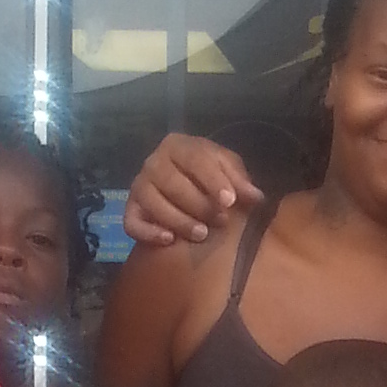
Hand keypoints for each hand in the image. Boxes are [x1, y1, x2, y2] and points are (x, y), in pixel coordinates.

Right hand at [123, 133, 264, 248]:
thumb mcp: (227, 170)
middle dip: (199, 204)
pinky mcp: (131, 210)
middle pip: (171, 182)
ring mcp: (139, 186)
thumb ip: (241, 181)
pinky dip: (148, 232)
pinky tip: (169, 240)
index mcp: (178, 146)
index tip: (230, 201)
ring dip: (179, 220)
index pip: (194, 158)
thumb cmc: (209, 175)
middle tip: (221, 221)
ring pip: (152, 202)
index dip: (212, 180)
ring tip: (202, 234)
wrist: (185, 186)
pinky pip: (132, 222)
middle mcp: (153, 162)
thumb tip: (255, 197)